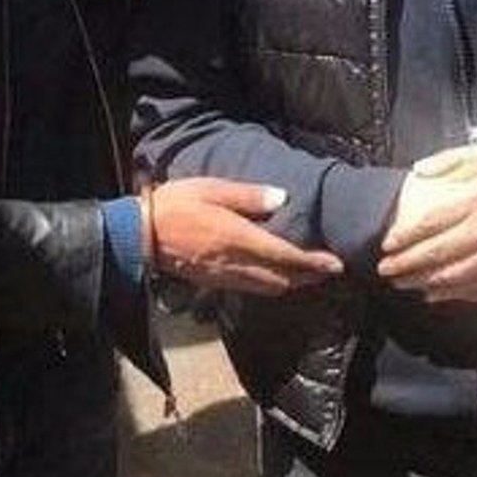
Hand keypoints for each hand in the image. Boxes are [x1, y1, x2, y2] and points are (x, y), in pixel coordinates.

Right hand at [149, 177, 343, 295]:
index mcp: (237, 237)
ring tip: (309, 274)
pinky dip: (271, 284)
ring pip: (268, 286)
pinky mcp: (215, 282)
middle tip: (329, 269)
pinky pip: (252, 287)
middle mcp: (236, 263)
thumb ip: (247, 195)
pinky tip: (276, 276)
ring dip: (292, 282)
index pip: (285, 255)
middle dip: (308, 276)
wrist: (141, 235)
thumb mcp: (211, 188)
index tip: (335, 263)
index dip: (312, 261)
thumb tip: (281, 198)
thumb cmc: (176, 204)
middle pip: (282, 277)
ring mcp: (225, 277)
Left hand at [377, 145, 476, 301]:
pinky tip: (433, 293)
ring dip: (425, 281)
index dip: (407, 234)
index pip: (433, 220)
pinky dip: (453, 292)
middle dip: (408, 263)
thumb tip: (419, 171)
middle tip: (386, 270)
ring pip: (456, 273)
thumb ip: (450, 160)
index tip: (387, 242)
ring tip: (402, 283)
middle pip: (440, 251)